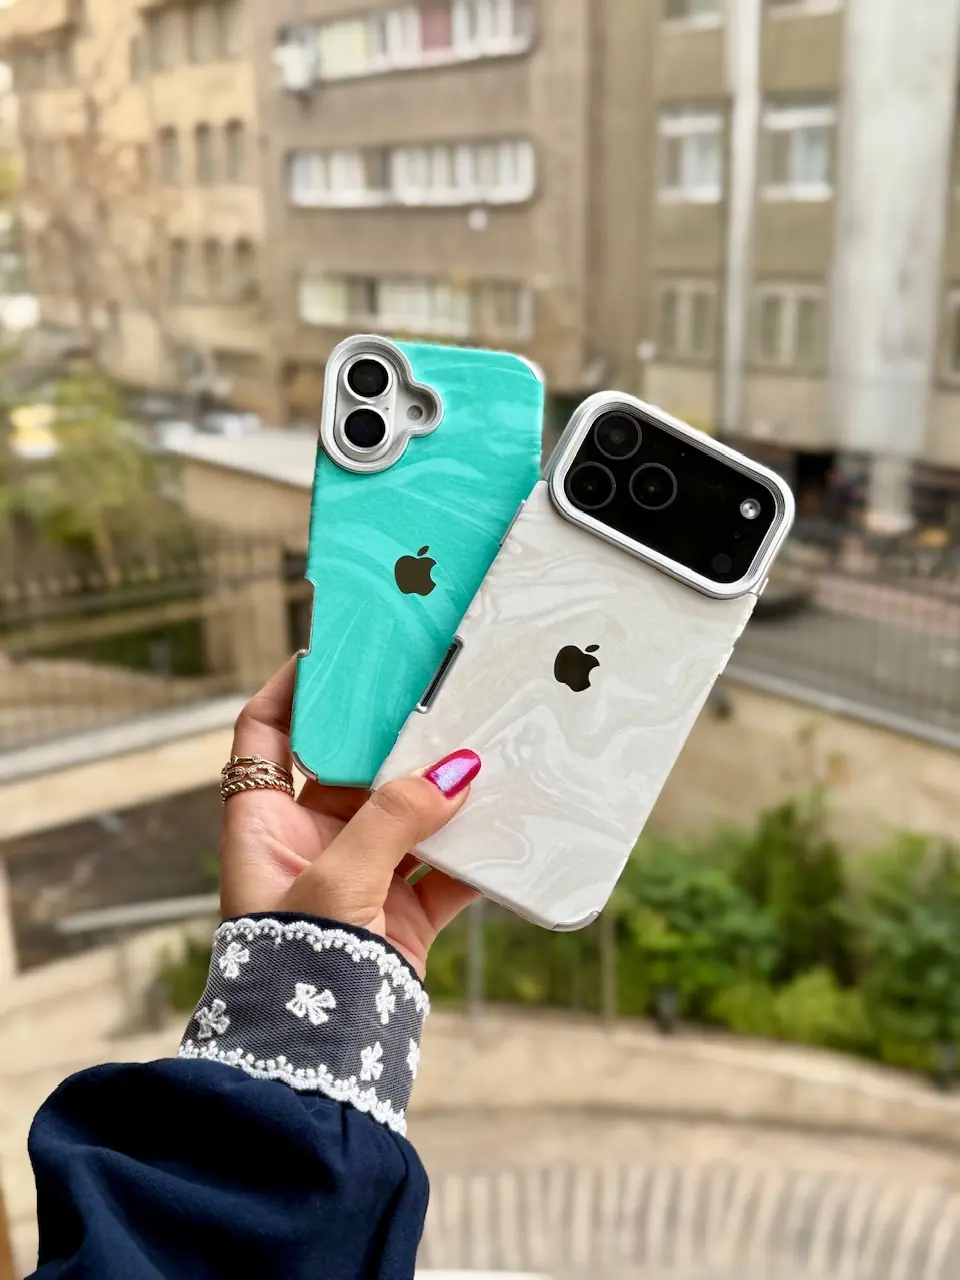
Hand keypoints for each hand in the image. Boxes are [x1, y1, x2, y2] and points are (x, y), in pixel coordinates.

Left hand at [219, 659, 480, 977]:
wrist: (313, 1062)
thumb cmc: (293, 965)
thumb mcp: (336, 878)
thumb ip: (394, 820)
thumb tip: (457, 771)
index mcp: (262, 825)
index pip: (265, 735)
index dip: (292, 690)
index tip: (331, 655)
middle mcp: (307, 845)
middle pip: (350, 767)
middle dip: (391, 735)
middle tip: (434, 693)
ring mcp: (357, 878)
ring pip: (404, 815)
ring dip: (441, 790)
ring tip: (482, 749)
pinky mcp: (399, 915)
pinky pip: (442, 869)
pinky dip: (472, 852)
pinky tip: (505, 826)